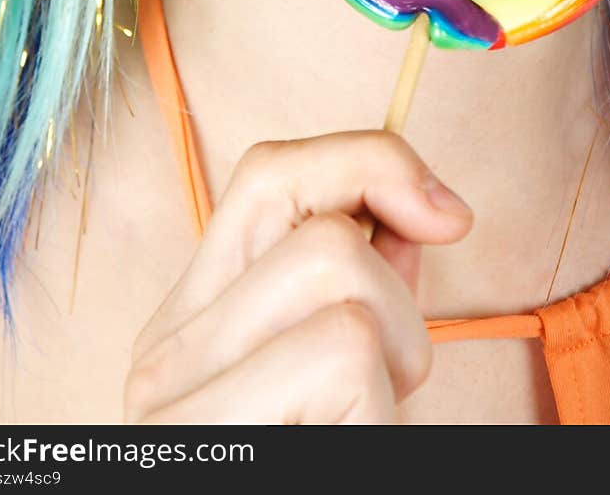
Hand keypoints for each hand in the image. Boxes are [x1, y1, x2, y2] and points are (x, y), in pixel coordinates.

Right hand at [123, 130, 473, 423]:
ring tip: (368, 420)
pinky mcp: (204, 434)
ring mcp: (172, 397)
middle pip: (318, 223)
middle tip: (393, 374)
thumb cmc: (324, 446)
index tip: (446, 214)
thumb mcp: (352, 371)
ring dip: (399, 352)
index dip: (370, 163)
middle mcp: (163, 350)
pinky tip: (349, 443)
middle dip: (395, 292)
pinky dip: (385, 404)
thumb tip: (422, 203)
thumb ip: (368, 282)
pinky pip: (344, 347)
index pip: (268, 171)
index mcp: (190, 319)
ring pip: (337, 268)